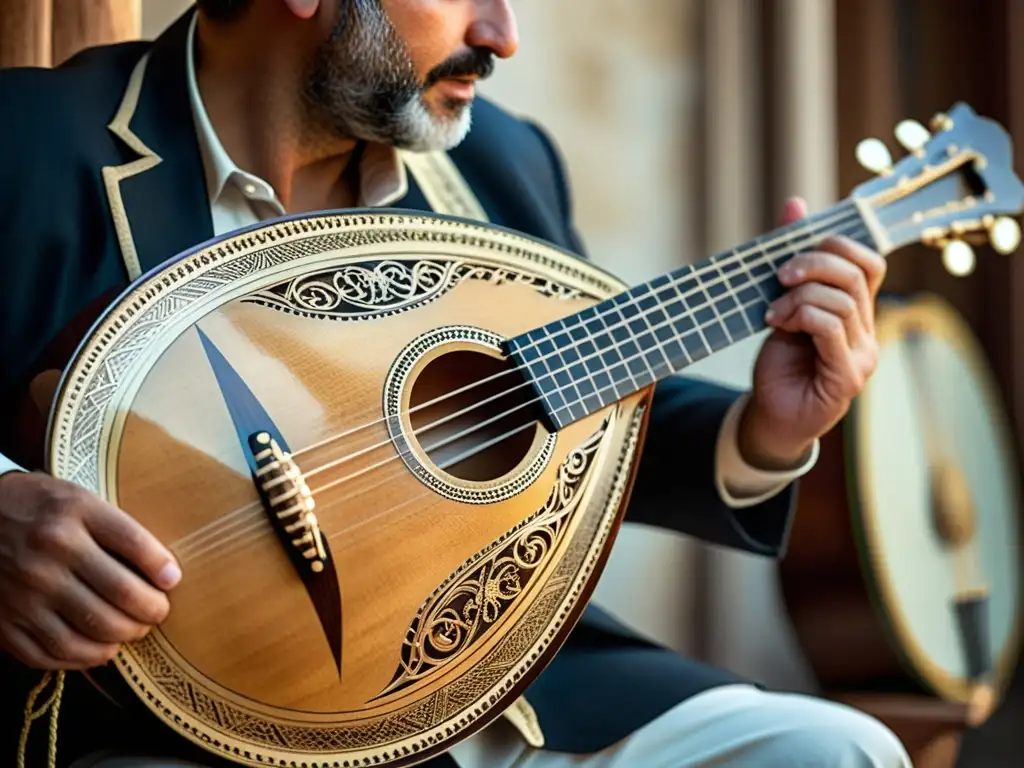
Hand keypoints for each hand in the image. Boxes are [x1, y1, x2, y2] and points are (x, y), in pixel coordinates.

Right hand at [0, 471, 180, 669]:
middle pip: (121, 593)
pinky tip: (100, 649)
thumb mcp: (78, 498)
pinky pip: (53, 653)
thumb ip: (117, 528)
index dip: (163, 568)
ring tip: (133, 630)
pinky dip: (85, 658)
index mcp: (74, 514)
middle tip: (158, 612)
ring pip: (93, 631)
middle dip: (152, 610)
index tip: (173, 580)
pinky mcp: (5, 622)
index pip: (135, 544)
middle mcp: (51, 553)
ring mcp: (26, 590)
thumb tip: (163, 572)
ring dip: (124, 637)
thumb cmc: (38, 508)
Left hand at [739, 196, 885, 467]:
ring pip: (842, 300)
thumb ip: (792, 259)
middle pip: (857, 274)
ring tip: (773, 314)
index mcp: (857, 311)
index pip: (869, 262)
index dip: (837, 245)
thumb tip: (795, 204)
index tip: (793, 251)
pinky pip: (831, 328)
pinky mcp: (847, 375)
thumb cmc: (780, 363)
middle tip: (780, 276)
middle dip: (814, 264)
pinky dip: (801, 317)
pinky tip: (779, 326)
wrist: (771, 416)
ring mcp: (861, 354)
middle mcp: (867, 331)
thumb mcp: (782, 303)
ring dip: (798, 298)